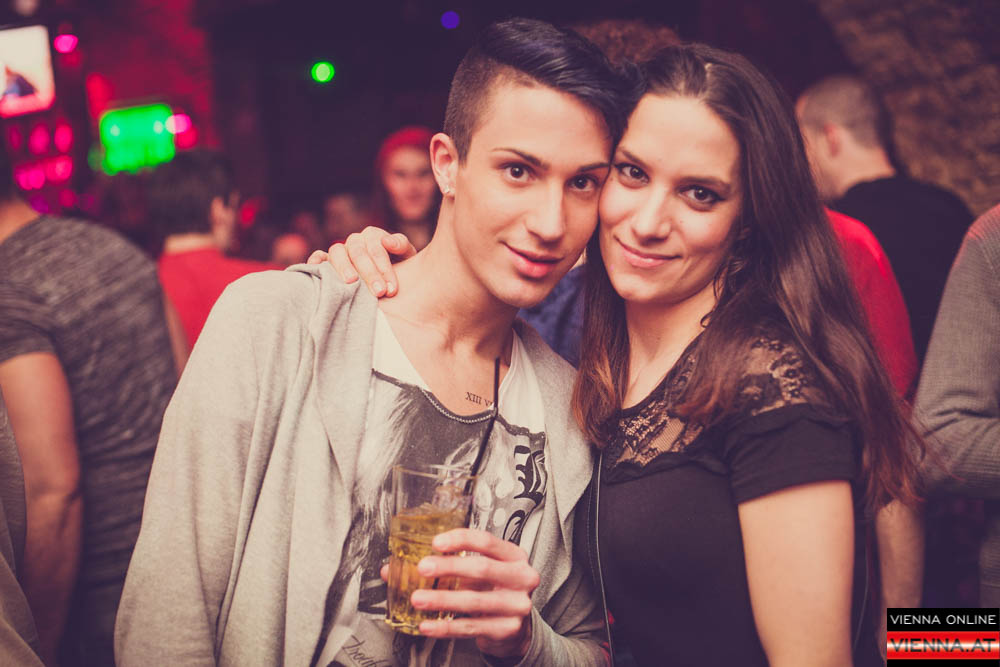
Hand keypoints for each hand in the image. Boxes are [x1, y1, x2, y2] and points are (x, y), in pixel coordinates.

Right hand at [306, 226, 415, 296]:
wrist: (396, 280)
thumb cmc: (401, 268)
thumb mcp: (407, 257)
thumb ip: (402, 246)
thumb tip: (388, 242)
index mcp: (374, 236)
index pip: (377, 248)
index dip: (384, 267)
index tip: (392, 289)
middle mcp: (355, 241)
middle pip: (358, 252)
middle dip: (369, 273)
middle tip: (379, 293)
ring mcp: (340, 250)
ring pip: (337, 252)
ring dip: (343, 267)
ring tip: (351, 283)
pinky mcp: (327, 262)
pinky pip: (318, 257)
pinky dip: (316, 261)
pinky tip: (316, 268)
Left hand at [410, 528, 538, 659]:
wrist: (515, 629)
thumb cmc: (493, 592)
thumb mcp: (478, 574)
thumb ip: (445, 567)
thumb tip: (393, 570)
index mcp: (514, 556)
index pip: (487, 541)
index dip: (461, 540)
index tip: (435, 543)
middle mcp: (521, 577)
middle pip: (482, 568)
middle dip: (449, 567)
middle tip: (422, 568)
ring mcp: (517, 605)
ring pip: (474, 600)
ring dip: (442, 599)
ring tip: (418, 598)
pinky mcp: (508, 629)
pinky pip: (471, 627)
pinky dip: (446, 627)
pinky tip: (428, 625)